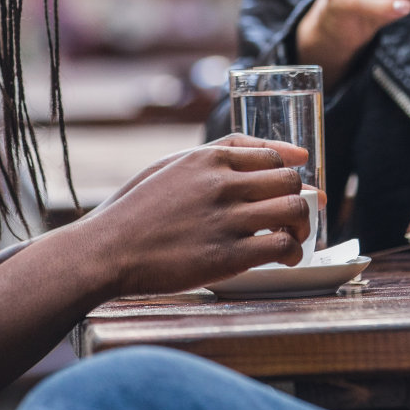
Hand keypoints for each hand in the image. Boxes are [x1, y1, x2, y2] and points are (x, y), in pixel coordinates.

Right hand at [78, 135, 313, 296]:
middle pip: (290, 180)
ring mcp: (227, 218)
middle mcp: (222, 183)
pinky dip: (292, 253)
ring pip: (294, 210)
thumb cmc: (136, 210)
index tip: (292, 186)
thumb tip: (272, 151)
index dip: (288, 171)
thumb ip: (217, 154)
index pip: (272, 154)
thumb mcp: (170, 165)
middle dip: (300, 198)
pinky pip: (282, 246)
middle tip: (293, 217)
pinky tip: (283, 259)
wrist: (108, 250)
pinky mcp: (229, 255)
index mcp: (209, 157)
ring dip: (302, 225)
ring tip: (292, 238)